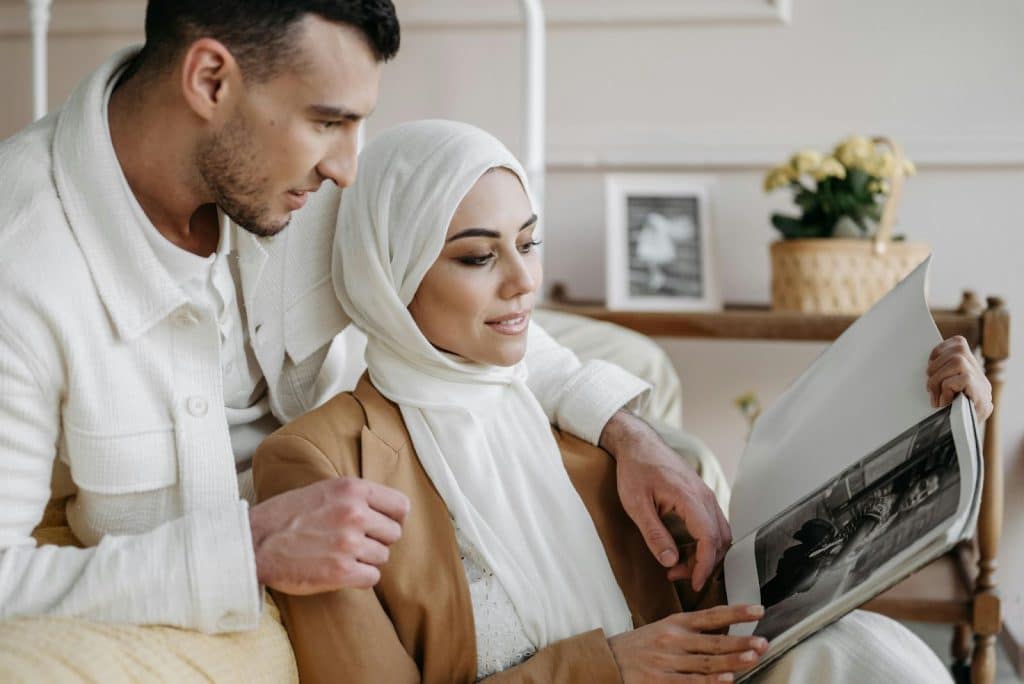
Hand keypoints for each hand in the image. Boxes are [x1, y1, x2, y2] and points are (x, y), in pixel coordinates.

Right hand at [250, 476, 409, 593]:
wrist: (253, 542)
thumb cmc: (286, 516)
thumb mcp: (323, 490)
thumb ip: (354, 497)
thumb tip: (387, 512)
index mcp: (352, 489)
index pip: (401, 506)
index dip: (393, 519)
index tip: (381, 526)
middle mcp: (355, 513)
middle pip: (393, 534)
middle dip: (377, 540)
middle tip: (353, 543)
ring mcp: (349, 543)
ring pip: (382, 557)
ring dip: (365, 560)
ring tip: (340, 556)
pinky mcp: (341, 571)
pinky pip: (372, 578)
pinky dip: (359, 578)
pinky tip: (340, 572)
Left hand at [600, 410, 730, 591]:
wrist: (637, 443)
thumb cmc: (635, 469)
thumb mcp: (636, 504)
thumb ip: (654, 534)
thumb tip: (670, 561)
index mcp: (690, 498)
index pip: (709, 539)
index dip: (704, 565)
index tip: (694, 583)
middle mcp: (705, 496)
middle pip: (719, 539)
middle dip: (703, 564)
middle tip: (678, 576)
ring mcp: (705, 495)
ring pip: (719, 533)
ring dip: (704, 554)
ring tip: (677, 566)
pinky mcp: (701, 496)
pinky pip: (712, 524)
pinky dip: (703, 542)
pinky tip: (682, 550)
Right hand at [608, 604, 767, 682]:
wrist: (606, 661)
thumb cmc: (638, 647)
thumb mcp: (662, 629)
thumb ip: (690, 631)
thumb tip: (722, 631)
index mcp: (675, 623)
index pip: (711, 615)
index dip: (736, 612)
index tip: (758, 610)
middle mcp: (673, 639)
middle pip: (714, 641)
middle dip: (741, 641)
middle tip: (763, 641)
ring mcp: (668, 661)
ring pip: (707, 662)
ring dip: (732, 661)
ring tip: (753, 657)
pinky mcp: (660, 682)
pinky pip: (690, 682)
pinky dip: (710, 683)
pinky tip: (727, 680)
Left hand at [927, 336, 992, 421]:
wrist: (959, 442)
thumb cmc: (943, 420)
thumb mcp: (938, 394)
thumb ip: (937, 377)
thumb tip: (922, 364)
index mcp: (969, 373)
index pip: (959, 344)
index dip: (940, 350)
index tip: (928, 365)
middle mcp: (979, 377)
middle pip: (958, 350)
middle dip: (936, 366)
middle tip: (929, 387)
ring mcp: (982, 386)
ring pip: (958, 360)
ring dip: (939, 378)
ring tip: (935, 397)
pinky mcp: (982, 395)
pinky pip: (962, 378)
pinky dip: (947, 389)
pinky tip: (944, 403)